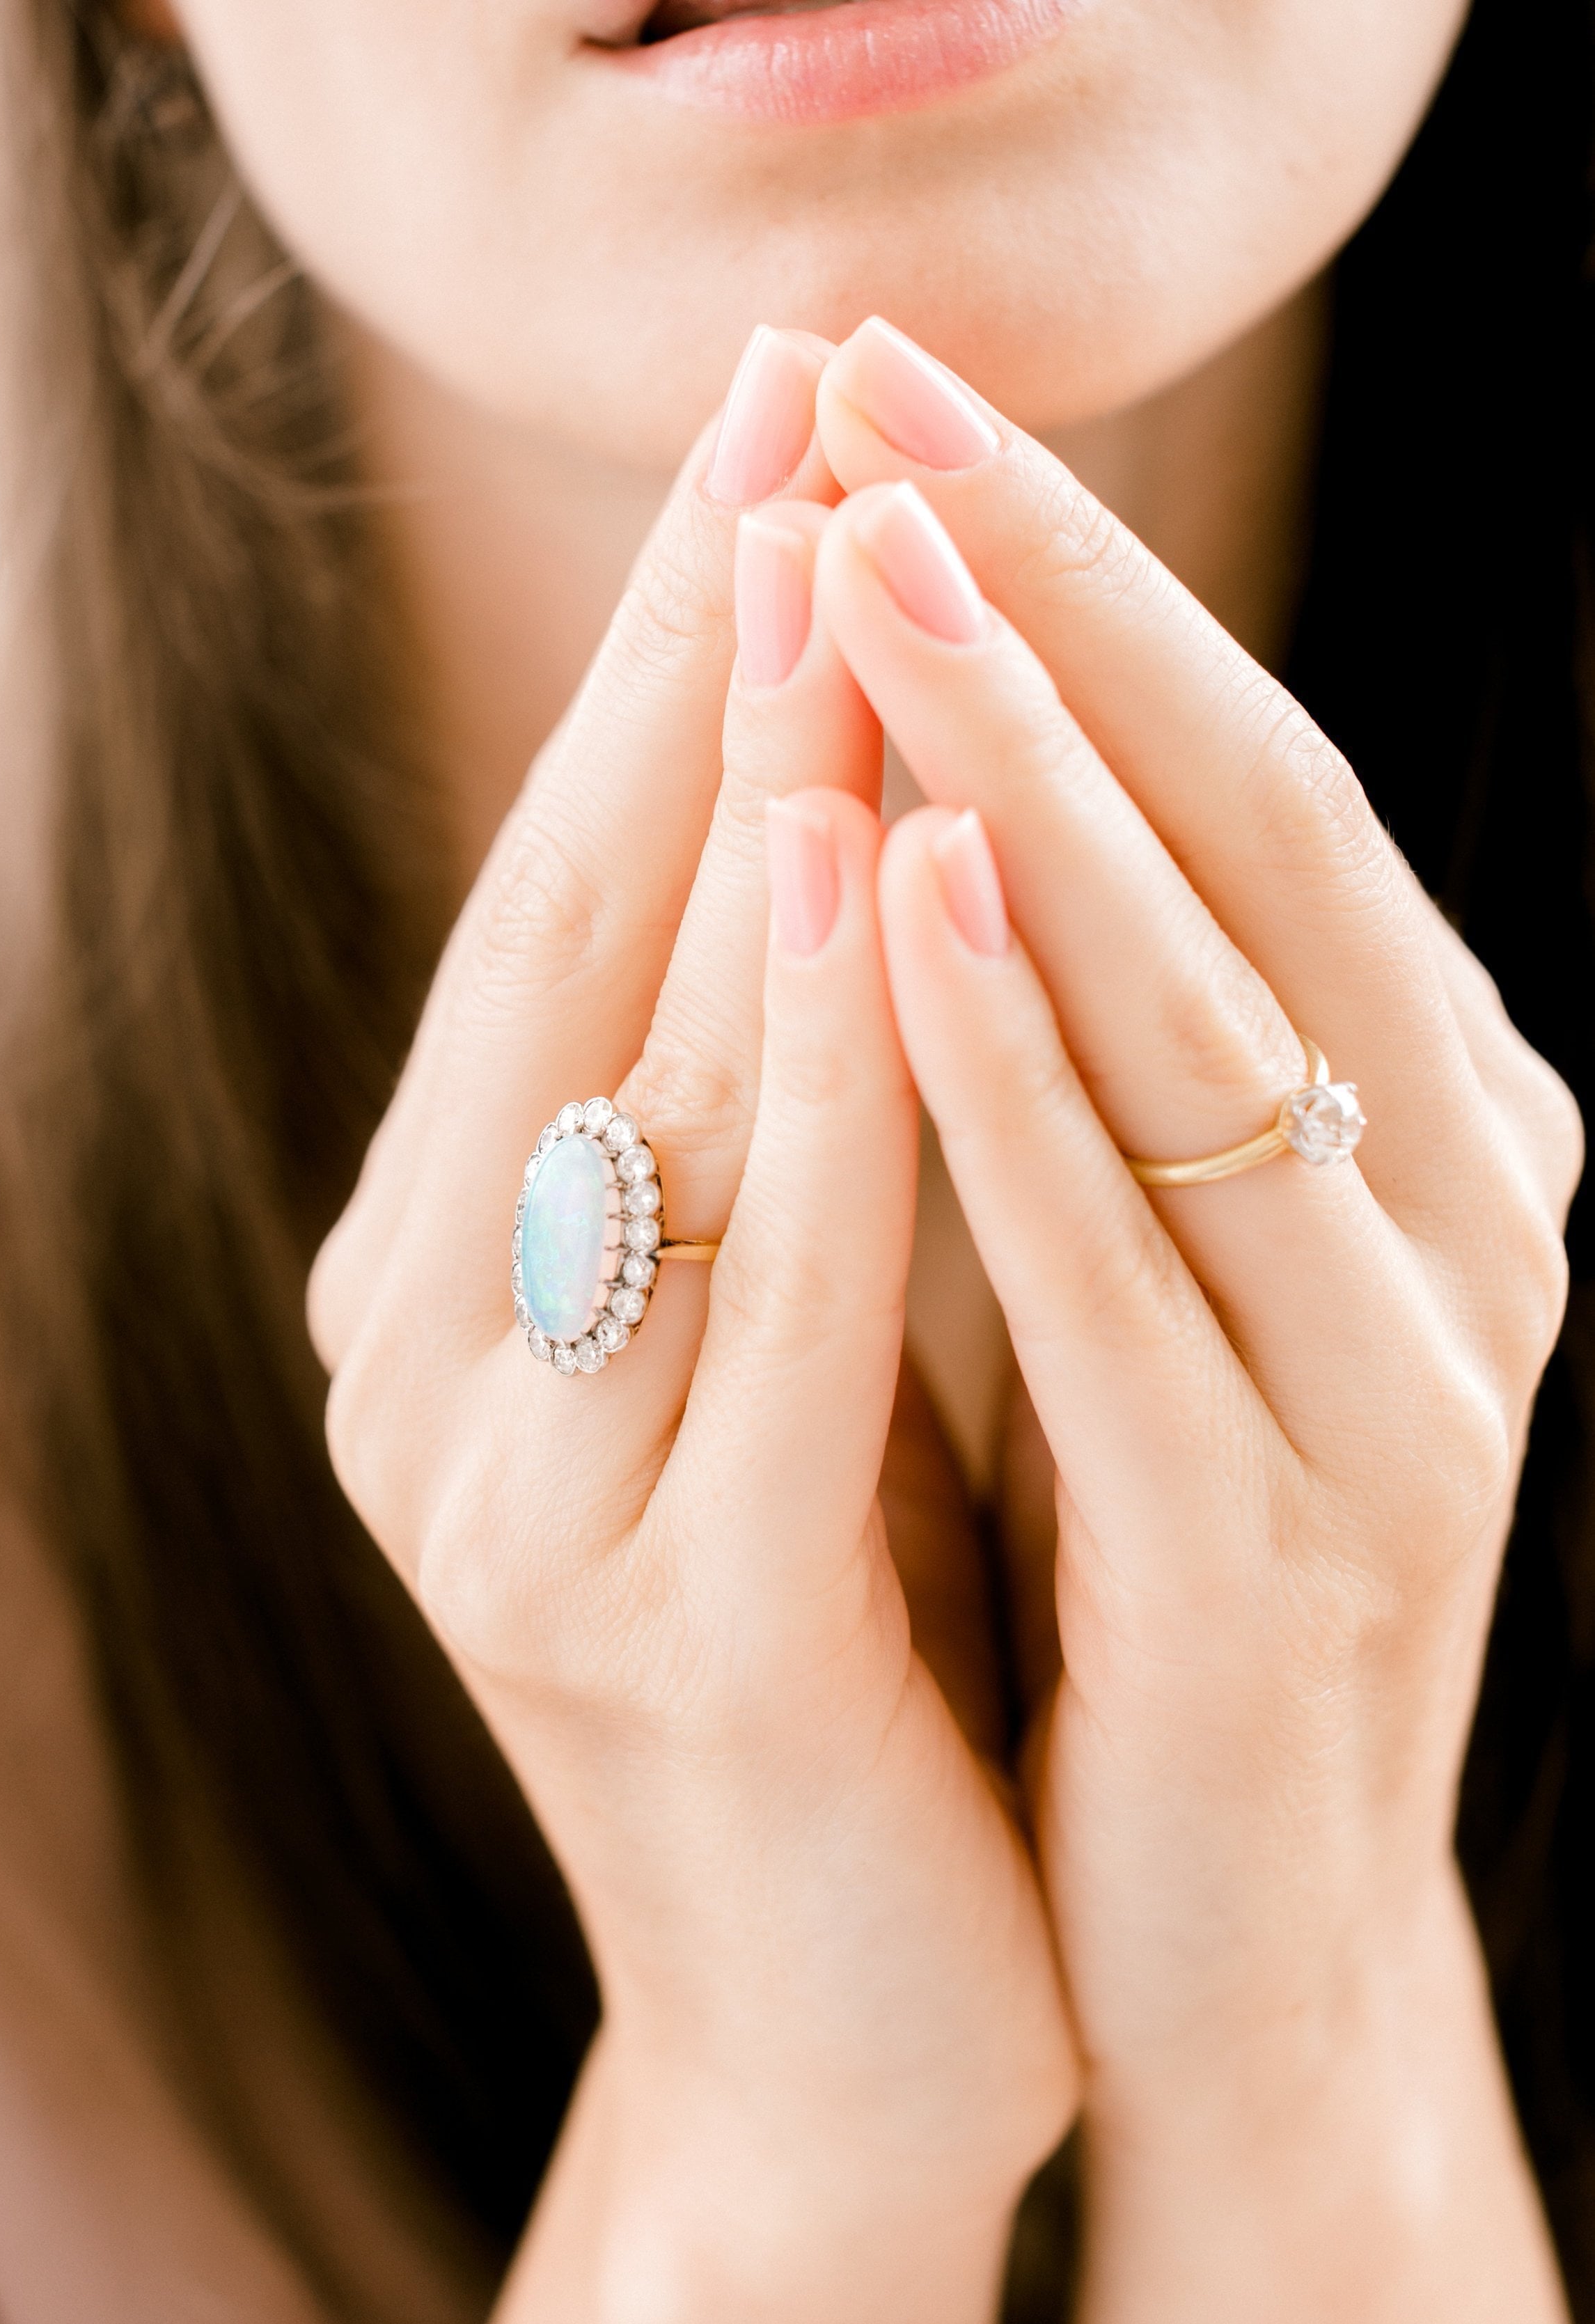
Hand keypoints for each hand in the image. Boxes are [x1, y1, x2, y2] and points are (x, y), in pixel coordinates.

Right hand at [308, 329, 1074, 2323]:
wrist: (855, 2021)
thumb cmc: (847, 1640)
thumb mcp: (766, 1343)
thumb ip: (741, 1130)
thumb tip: (814, 818)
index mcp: (442, 1295)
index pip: (547, 927)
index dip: (645, 673)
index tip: (755, 440)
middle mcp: (429, 1376)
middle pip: (560, 965)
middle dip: (677, 676)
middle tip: (775, 410)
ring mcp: (525, 1509)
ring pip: (646, 1105)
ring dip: (738, 825)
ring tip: (822, 573)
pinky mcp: (684, 1627)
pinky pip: (774, 1307)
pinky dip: (830, 1085)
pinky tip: (868, 876)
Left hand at [804, 318, 1591, 2323]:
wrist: (1213, 1930)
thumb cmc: (1141, 1564)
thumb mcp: (1135, 1267)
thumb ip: (1106, 1054)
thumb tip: (946, 775)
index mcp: (1425, 1126)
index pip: (1243, 787)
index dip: (1071, 580)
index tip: (882, 395)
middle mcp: (1457, 1212)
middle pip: (1251, 845)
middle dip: (1052, 611)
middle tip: (871, 392)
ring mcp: (1401, 1382)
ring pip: (1208, 1024)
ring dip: (1029, 787)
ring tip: (868, 571)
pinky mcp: (1288, 1552)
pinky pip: (1126, 1271)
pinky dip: (1018, 1080)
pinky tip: (911, 895)